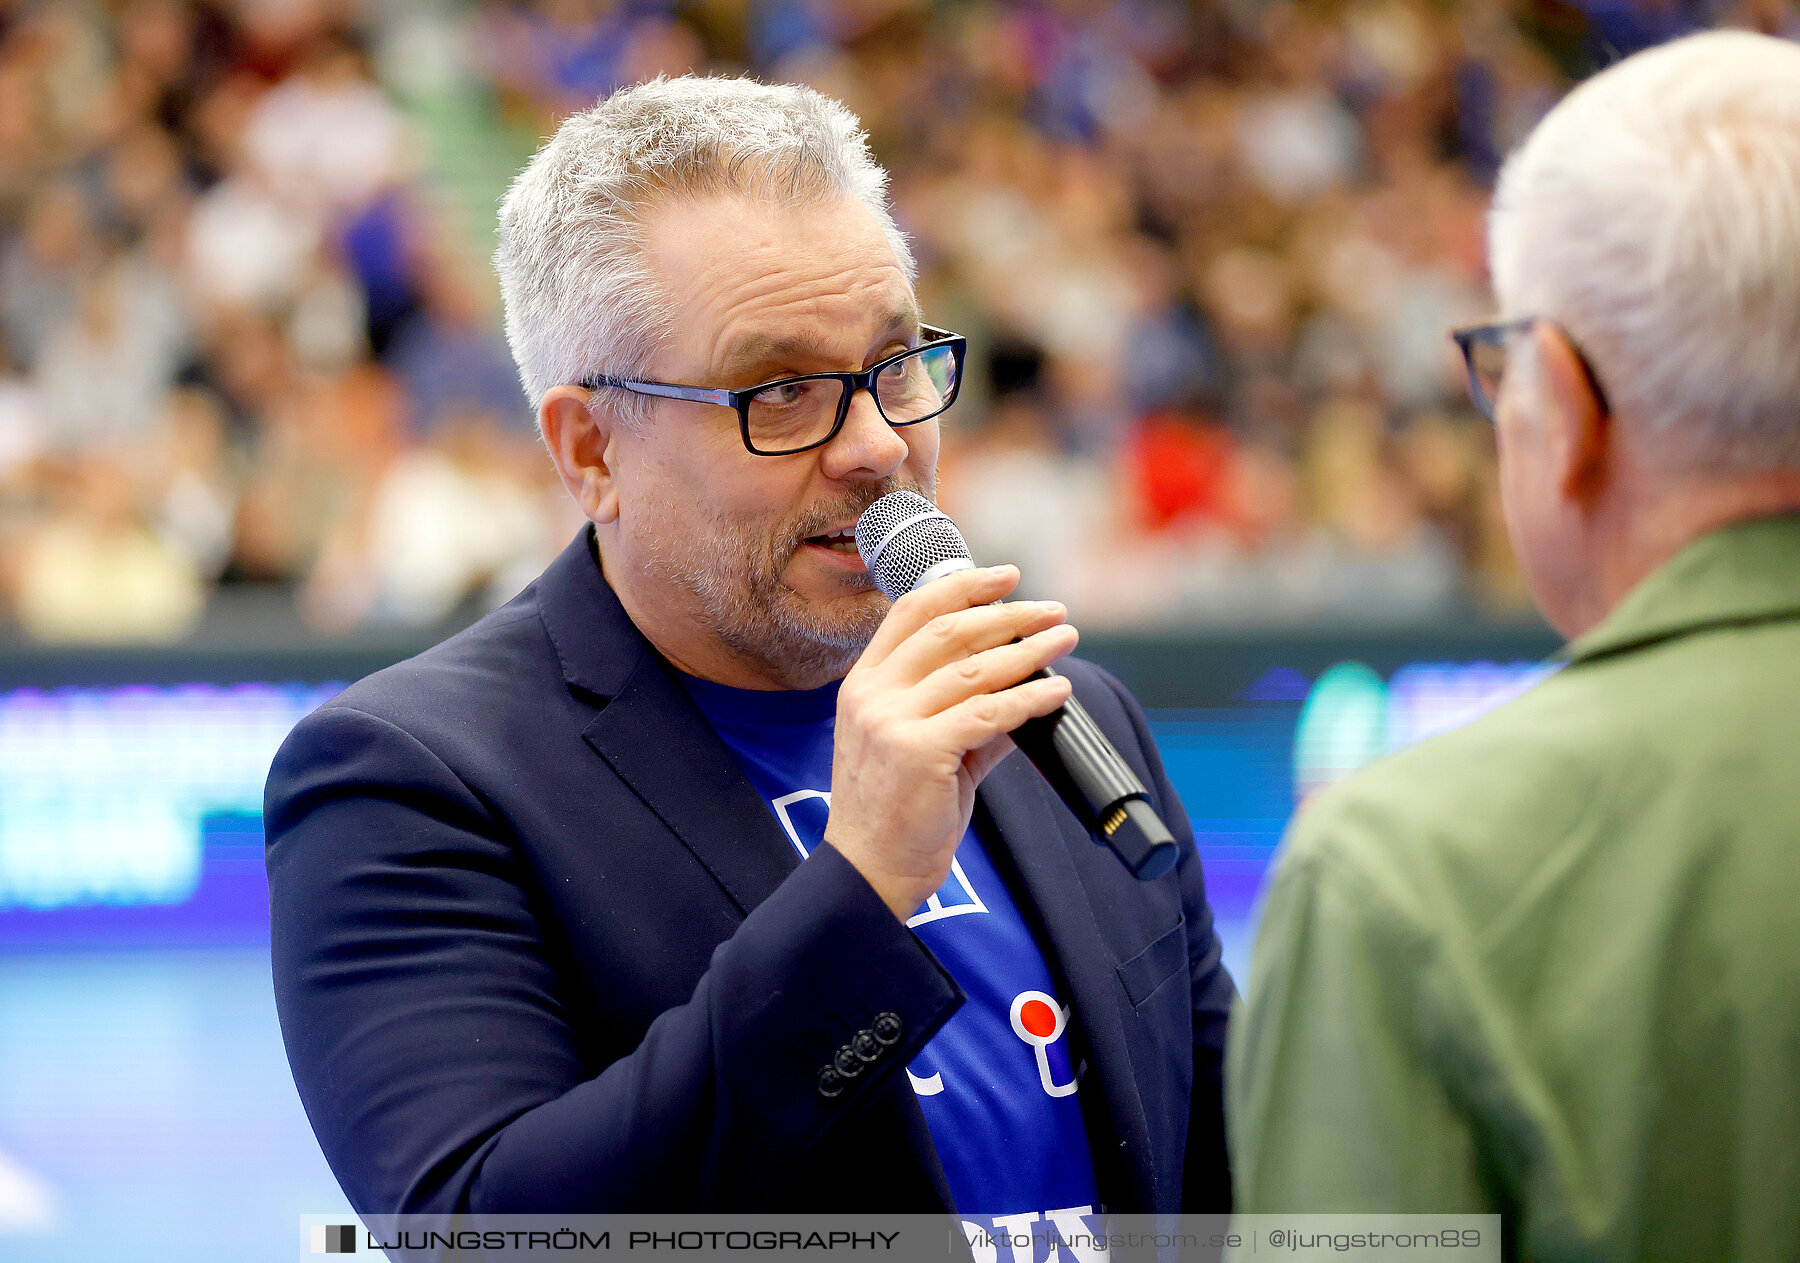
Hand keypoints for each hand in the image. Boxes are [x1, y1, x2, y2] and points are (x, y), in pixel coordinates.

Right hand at [825, 565, 1077, 920]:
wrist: (871, 871)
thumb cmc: (896, 811)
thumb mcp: (921, 746)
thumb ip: (964, 712)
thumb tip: (1024, 686)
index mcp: (864, 683)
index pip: (912, 612)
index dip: (963, 586)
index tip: (1006, 576)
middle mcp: (872, 694)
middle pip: (950, 631)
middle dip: (1010, 615)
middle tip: (1053, 612)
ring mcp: (891, 722)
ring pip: (976, 669)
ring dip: (1030, 651)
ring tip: (1064, 641)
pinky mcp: (919, 752)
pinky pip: (989, 714)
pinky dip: (1030, 698)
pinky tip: (1056, 691)